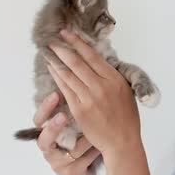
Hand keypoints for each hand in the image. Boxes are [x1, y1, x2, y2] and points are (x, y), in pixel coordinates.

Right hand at [35, 91, 101, 174]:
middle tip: (63, 116)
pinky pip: (84, 159)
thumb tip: (78, 78)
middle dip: (53, 127)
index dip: (45, 108)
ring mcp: (59, 161)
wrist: (84, 170)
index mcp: (49, 132)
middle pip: (44, 138)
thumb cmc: (78, 141)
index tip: (55, 94)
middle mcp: (50, 147)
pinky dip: (95, 149)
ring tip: (98, 130)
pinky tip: (102, 145)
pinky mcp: (71, 172)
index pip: (39, 118)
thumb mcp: (74, 124)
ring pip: (70, 148)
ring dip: (86, 139)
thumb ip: (72, 106)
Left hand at [47, 29, 141, 157]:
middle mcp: (101, 86)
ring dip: (56, 61)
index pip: (92, 56)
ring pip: (68, 74)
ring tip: (48, 52)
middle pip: (77, 62)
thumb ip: (112, 76)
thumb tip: (97, 61)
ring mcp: (89, 98)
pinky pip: (65, 89)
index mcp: (114, 79)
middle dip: (63, 49)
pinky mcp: (79, 109)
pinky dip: (57, 77)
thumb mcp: (125, 90)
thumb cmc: (126, 116)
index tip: (67, 33)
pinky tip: (52, 69)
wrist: (122, 140)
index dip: (77, 43)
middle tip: (52, 39)